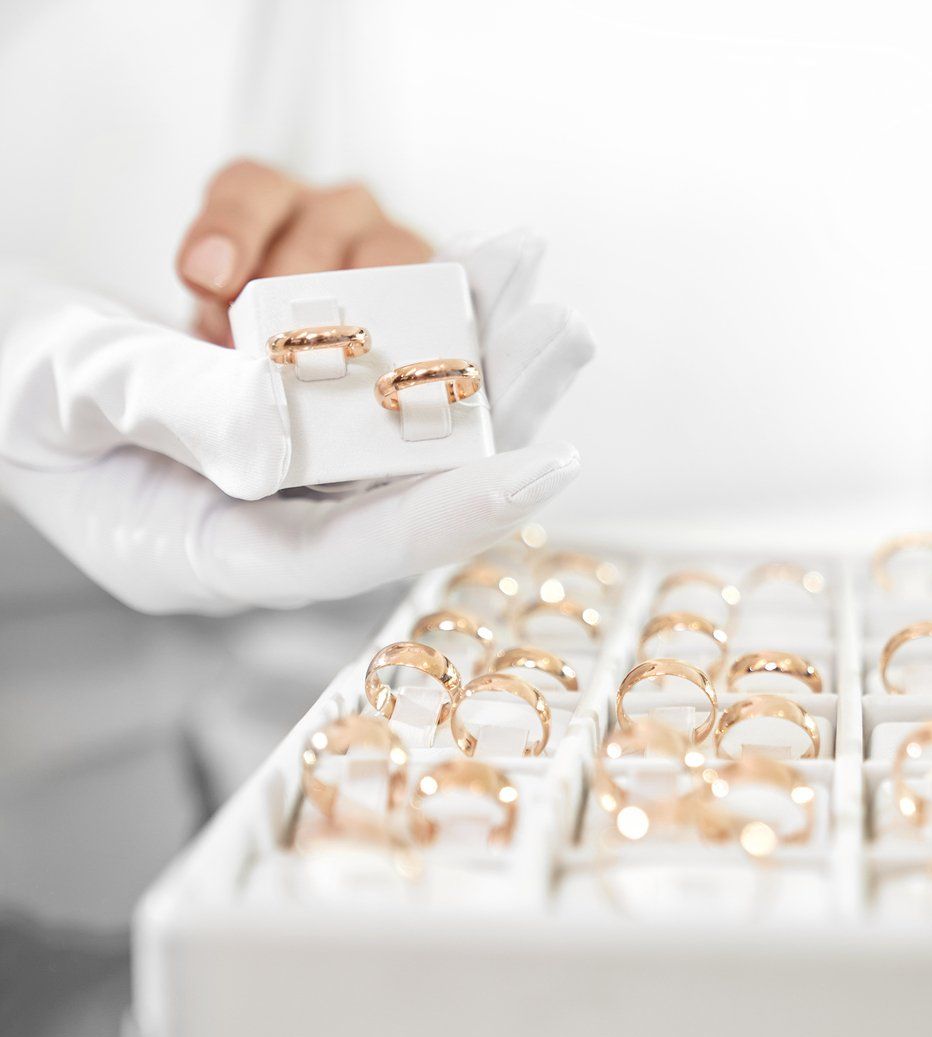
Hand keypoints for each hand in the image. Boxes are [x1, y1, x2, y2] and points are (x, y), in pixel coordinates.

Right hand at [0, 168, 593, 613]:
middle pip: (409, 476)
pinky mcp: (294, 417)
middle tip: (561, 329)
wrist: (3, 365)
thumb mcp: (76, 390)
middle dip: (493, 403)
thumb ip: (176, 407)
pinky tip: (472, 273)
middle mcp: (269, 519)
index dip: (453, 511)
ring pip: (407, 419)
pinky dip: (422, 323)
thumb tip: (282, 422)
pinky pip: (377, 378)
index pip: (355, 549)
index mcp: (214, 554)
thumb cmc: (17, 390)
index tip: (544, 463)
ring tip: (530, 276)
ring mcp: (285, 468)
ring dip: (473, 349)